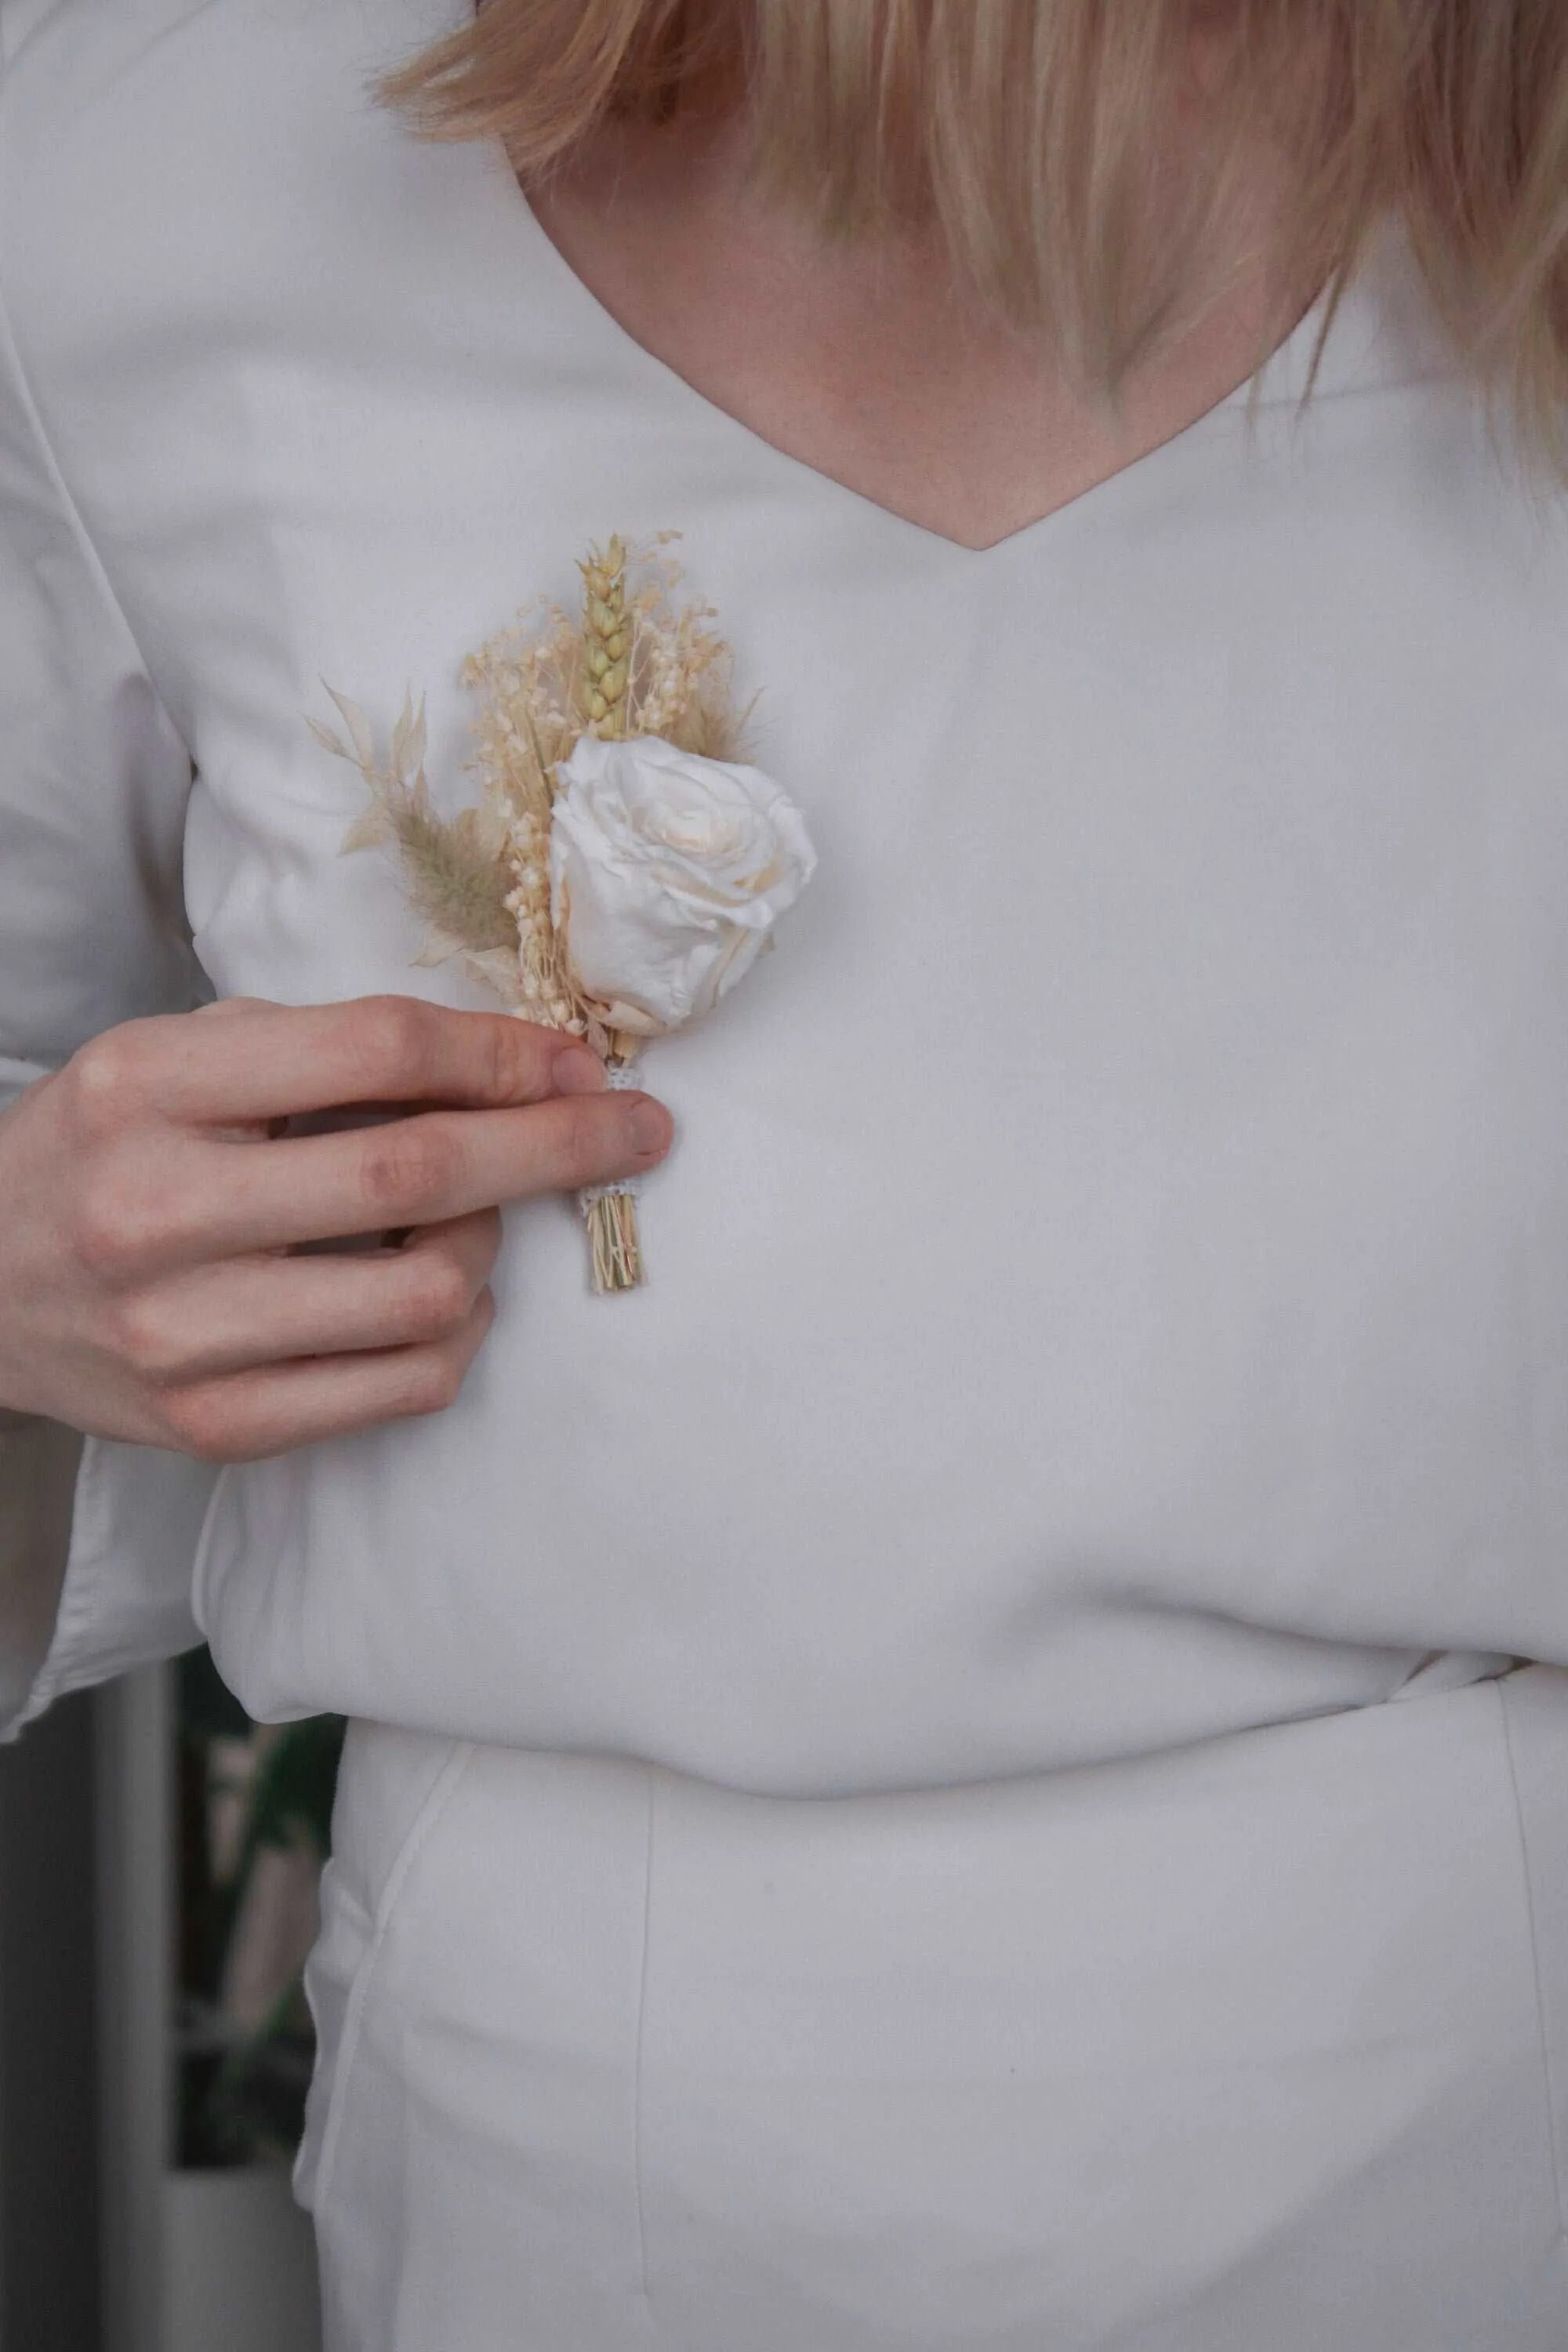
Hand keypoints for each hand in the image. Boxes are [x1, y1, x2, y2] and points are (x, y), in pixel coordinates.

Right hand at [0, 995, 672, 1460]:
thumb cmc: (103, 1150)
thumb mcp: (178, 1059)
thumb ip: (323, 1054)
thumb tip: (513, 1069)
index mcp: (148, 1086)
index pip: (372, 1052)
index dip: (499, 1054)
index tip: (575, 1064)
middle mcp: (158, 1210)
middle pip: (415, 1175)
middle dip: (556, 1147)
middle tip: (639, 1130)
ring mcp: (184, 1335)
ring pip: (425, 1298)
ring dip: (491, 1252)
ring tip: (475, 1224)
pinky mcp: (213, 1424)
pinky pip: (399, 1387)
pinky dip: (454, 1335)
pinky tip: (438, 1296)